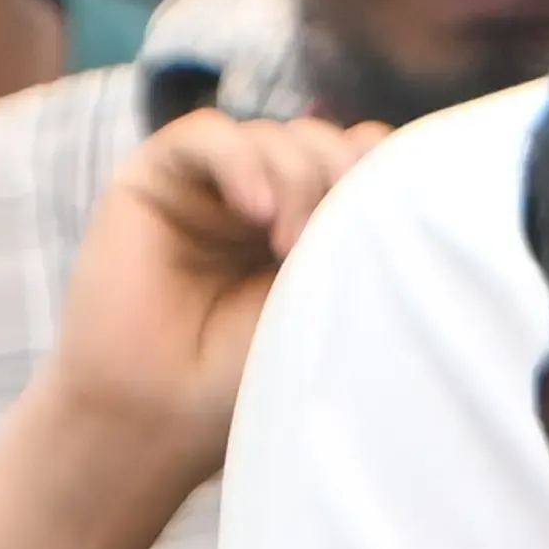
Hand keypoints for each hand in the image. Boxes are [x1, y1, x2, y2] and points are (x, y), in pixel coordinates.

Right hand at [30, 110, 383, 479]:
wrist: (158, 414)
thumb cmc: (245, 376)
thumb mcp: (326, 296)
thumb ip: (358, 232)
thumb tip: (395, 162)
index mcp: (308, 225)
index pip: (361, 157)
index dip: (381, 169)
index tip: (389, 220)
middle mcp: (259, 199)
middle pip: (324, 140)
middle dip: (341, 176)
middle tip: (331, 242)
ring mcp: (207, 187)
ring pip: (274, 136)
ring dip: (297, 180)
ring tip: (289, 248)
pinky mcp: (153, 179)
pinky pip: (207, 133)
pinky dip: (242, 161)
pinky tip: (255, 211)